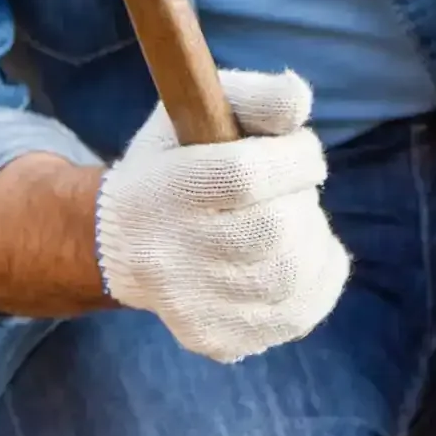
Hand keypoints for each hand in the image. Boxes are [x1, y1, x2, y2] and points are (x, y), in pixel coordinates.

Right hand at [95, 69, 348, 363]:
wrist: (119, 245)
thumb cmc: (173, 165)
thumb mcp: (196, 111)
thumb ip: (256, 96)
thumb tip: (300, 100)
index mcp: (165, 188)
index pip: (247, 175)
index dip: (295, 159)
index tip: (301, 152)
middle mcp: (170, 252)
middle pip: (274, 229)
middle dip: (302, 201)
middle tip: (290, 192)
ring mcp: (192, 304)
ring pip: (291, 276)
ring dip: (312, 241)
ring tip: (292, 223)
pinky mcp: (215, 338)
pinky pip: (298, 316)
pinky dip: (316, 283)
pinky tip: (297, 259)